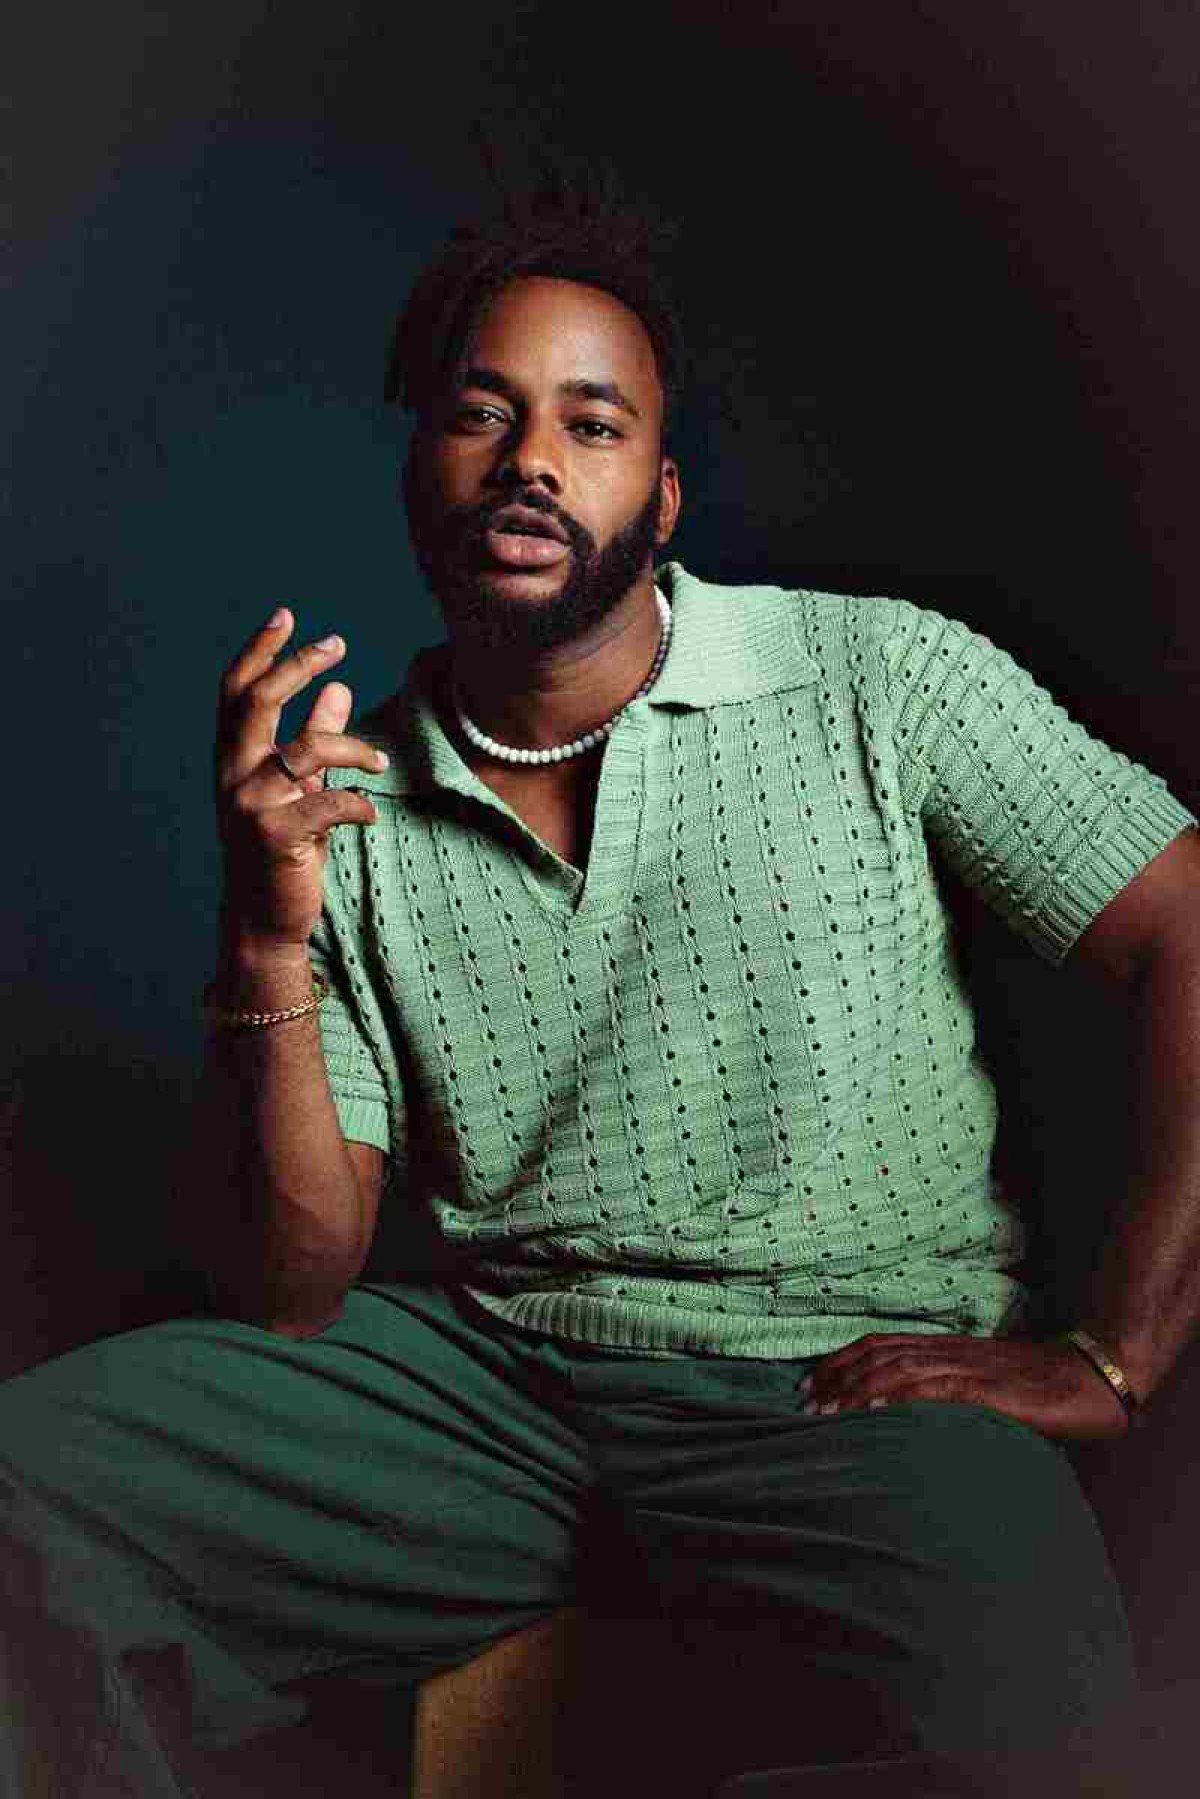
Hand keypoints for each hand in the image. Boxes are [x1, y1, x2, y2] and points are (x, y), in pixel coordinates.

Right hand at [215, 609, 387, 953]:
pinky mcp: (277, 836)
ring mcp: (250, 805)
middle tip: (337, 642)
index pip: (236, 692)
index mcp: (232, 760)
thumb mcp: (300, 789)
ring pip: (307, 749)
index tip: (287, 615)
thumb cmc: (283, 851)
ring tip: (379, 759)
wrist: (264, 919)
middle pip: (259, 700)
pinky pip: (330, 802)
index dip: (258, 650)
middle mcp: (233, 776)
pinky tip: (370, 811)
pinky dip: (359, 802)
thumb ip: (315, 738)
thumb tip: (339, 687)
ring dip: (353, 746)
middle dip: (297, 664)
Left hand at [798, 1332, 1129, 1441]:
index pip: (879, 1346)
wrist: (1088, 1377)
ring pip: (894, 1369)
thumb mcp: (985, 1385)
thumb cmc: (1040, 1387)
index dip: (839, 1362)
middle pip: (876, 1354)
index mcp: (945, 1348)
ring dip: (854, 1390)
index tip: (808, 1385)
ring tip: (824, 1413)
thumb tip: (913, 1416)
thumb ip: (950, 1393)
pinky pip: (931, 1388)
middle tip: (802, 1404)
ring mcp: (963, 1366)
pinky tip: (872, 1410)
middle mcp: (946, 1351)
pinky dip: (896, 1397)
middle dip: (834, 1378)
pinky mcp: (983, 1388)